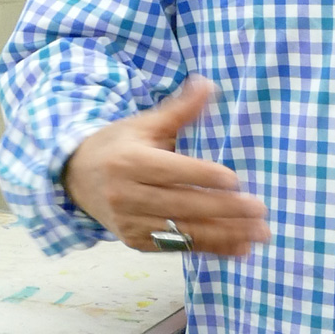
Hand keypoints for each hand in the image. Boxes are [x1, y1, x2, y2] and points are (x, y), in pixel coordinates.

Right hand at [64, 77, 270, 257]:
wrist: (75, 178)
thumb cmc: (117, 146)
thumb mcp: (143, 124)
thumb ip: (179, 110)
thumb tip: (208, 85)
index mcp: (128, 162)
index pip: (170, 172)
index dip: (202, 176)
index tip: (234, 180)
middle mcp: (126, 195)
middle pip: (180, 205)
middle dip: (224, 210)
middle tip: (260, 210)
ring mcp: (130, 223)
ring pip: (182, 231)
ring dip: (225, 234)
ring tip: (259, 234)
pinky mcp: (136, 243)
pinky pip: (177, 247)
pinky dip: (210, 248)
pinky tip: (240, 247)